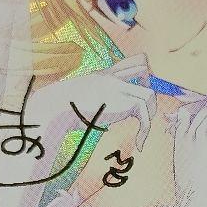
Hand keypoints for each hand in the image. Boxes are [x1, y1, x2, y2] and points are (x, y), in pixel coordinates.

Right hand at [27, 55, 155, 149]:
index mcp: (103, 75)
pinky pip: (144, 113)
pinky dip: (145, 130)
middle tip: (143, 107)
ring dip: (151, 112)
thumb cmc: (61, 110)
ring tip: (143, 130)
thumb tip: (101, 120)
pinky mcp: (121, 102)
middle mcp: (112, 78)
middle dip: (150, 85)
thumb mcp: (80, 100)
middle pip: (143, 65)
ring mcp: (117, 88)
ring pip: (149, 93)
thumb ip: (94, 103)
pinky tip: (139, 144)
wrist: (55, 108)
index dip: (140, 75)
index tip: (138, 94)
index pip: (129, 62)